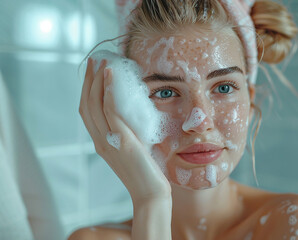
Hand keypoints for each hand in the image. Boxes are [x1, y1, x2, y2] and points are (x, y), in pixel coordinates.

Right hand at [79, 58, 170, 201]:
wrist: (150, 194)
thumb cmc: (147, 172)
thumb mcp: (135, 148)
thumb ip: (130, 132)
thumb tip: (138, 113)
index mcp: (101, 142)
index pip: (88, 111)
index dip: (89, 90)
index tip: (95, 72)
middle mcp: (99, 140)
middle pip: (86, 104)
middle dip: (88, 80)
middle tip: (94, 60)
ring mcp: (107, 141)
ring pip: (94, 104)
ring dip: (97, 80)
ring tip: (102, 62)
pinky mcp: (120, 141)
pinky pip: (110, 110)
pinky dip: (108, 90)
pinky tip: (112, 75)